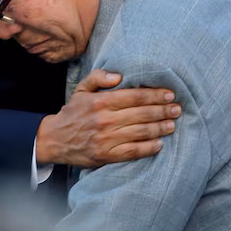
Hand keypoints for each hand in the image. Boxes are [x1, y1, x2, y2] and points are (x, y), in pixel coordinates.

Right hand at [36, 68, 180, 167]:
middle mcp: (104, 119)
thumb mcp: (81, 89)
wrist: (53, 140)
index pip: (134, 96)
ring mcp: (105, 139)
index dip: (155, 95)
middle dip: (162, 111)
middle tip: (177, 109)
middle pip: (141, 114)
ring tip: (172, 124)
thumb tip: (119, 75)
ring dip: (159, 128)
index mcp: (101, 101)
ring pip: (139, 132)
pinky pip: (132, 152)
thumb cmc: (72, 113)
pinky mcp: (105, 155)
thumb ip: (99, 77)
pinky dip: (148, 148)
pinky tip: (159, 144)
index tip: (170, 94)